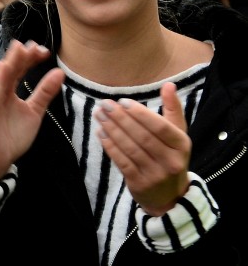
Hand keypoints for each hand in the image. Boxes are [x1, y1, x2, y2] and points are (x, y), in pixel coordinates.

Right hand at [0, 41, 64, 183]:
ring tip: (19, 49)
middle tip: (35, 46)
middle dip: (21, 55)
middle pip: (8, 67)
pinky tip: (5, 69)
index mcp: (6, 89)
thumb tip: (59, 72)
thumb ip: (44, 92)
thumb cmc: (11, 136)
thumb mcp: (34, 111)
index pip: (18, 68)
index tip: (45, 50)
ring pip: (0, 77)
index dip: (30, 58)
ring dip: (9, 62)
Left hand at [96, 82, 190, 215]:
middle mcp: (171, 161)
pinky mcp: (140, 183)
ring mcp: (156, 174)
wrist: (170, 195)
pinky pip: (122, 161)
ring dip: (112, 130)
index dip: (139, 113)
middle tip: (104, 105)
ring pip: (130, 148)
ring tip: (99, 115)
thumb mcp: (177, 134)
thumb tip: (169, 84)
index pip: (159, 126)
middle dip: (121, 118)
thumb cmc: (170, 155)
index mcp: (182, 145)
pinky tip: (100, 133)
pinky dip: (110, 146)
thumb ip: (173, 108)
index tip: (121, 101)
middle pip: (142, 136)